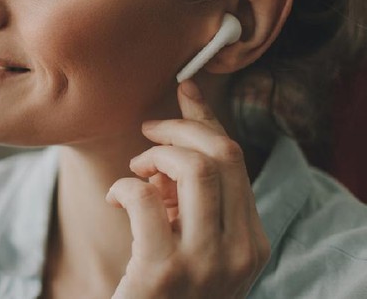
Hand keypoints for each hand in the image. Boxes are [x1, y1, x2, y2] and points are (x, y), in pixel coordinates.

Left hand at [105, 80, 269, 298]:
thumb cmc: (161, 288)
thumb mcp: (192, 242)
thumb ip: (192, 201)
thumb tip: (171, 142)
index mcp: (252, 242)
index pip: (237, 159)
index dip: (206, 119)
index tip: (184, 89)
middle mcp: (241, 252)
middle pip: (222, 154)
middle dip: (179, 128)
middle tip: (147, 134)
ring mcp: (206, 265)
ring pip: (193, 167)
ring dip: (154, 155)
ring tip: (134, 172)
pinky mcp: (163, 273)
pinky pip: (145, 198)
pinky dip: (124, 186)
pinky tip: (116, 200)